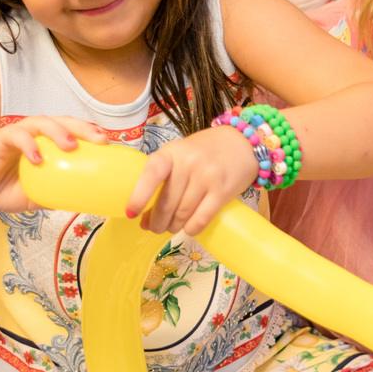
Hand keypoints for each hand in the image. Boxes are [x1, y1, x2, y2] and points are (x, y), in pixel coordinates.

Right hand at [0, 116, 106, 211]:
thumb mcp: (35, 196)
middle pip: (62, 121)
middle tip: (101, 140)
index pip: (71, 132)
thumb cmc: (1, 189)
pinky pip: (15, 135)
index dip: (90, 133)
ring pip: (41, 122)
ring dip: (58, 131)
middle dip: (83, 128)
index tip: (109, 143)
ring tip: (71, 146)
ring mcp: (16, 134)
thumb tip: (85, 202)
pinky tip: (37, 158)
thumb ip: (56, 193)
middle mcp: (33, 135)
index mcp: (45, 145)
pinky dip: (28, 145)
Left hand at [126, 125, 258, 235]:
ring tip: (171, 227)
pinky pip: (201, 218)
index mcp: (172, 152)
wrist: (241, 143)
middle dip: (156, 221)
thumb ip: (163, 179)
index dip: (139, 195)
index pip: (152, 173)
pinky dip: (191, 228)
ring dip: (173, 226)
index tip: (131, 213)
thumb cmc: (204, 151)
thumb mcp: (180, 155)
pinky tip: (188, 228)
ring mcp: (207, 176)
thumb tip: (143, 216)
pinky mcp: (222, 191)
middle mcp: (189, 163)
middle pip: (167, 202)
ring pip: (182, 213)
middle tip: (153, 228)